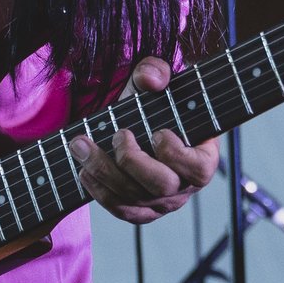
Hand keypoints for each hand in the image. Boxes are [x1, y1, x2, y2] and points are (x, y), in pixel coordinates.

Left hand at [68, 56, 220, 223]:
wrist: (139, 124)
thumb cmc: (154, 105)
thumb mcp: (156, 83)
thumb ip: (156, 71)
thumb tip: (151, 80)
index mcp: (202, 157)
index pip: (198, 169)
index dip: (176, 154)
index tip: (157, 132)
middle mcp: (184, 186)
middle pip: (161, 186)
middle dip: (132, 160)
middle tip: (118, 134)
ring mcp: (161, 202)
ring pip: (134, 198)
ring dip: (103, 171)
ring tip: (81, 145)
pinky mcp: (140, 210)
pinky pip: (120, 209)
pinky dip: (98, 190)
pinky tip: (84, 169)